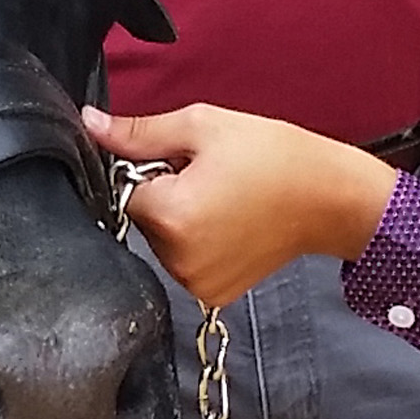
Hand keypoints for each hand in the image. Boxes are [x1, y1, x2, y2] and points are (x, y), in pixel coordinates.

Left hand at [91, 105, 399, 310]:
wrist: (329, 198)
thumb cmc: (274, 157)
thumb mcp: (203, 126)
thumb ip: (139, 131)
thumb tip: (89, 124)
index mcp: (171, 215)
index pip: (125, 187)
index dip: (153, 168)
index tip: (186, 161)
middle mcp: (178, 258)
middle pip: (142, 217)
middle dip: (166, 194)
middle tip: (210, 176)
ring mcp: (196, 282)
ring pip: (162, 241)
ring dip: (181, 219)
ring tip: (225, 199)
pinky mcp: (213, 294)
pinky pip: (184, 262)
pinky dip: (198, 243)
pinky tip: (231, 224)